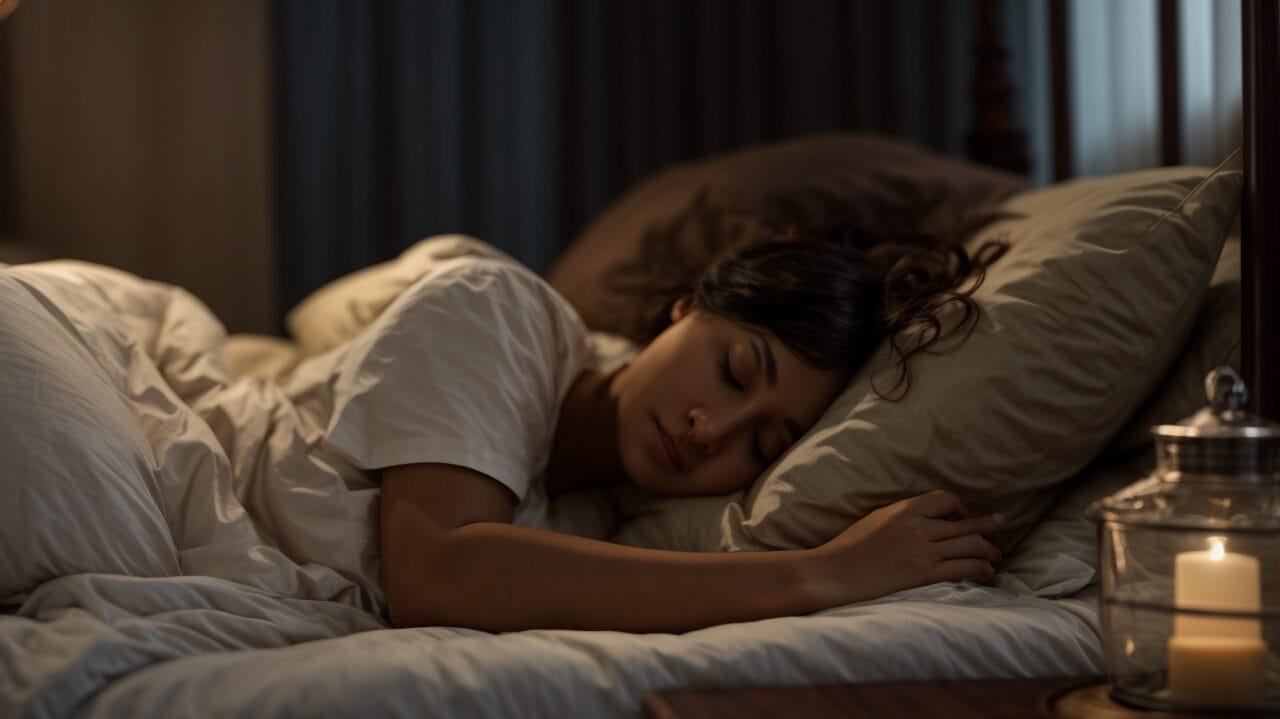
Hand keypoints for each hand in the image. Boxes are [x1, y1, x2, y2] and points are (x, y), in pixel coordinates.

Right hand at [811, 490, 1003, 605]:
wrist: (835, 572)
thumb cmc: (848, 548)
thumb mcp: (876, 519)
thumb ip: (903, 517)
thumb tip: (924, 520)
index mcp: (905, 509)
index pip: (946, 499)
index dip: (962, 507)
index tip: (965, 516)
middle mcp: (919, 526)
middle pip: (967, 523)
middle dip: (989, 526)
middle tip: (1001, 526)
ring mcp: (924, 550)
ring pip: (972, 545)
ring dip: (990, 550)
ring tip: (996, 555)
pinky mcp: (925, 574)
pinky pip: (965, 567)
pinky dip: (981, 568)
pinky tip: (986, 571)